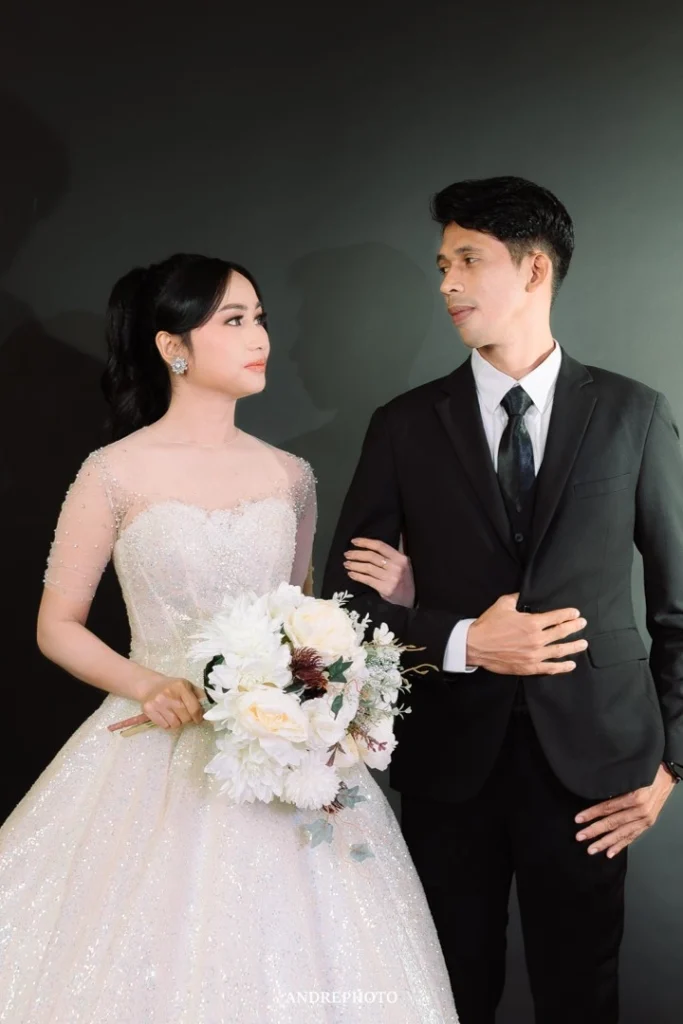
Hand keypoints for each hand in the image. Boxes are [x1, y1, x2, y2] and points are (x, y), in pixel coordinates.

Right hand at [139, 676, 204, 729]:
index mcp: (181, 686)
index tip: (199, 718)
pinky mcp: (149, 710)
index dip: (199, 717)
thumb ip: (199, 696)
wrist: (150, 685)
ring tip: (175, 714)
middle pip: (185, 718)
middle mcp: (169, 694)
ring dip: (178, 722)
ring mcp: (158, 703)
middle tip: (185, 714)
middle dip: (188, 719)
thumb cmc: (173, 687)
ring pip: (175, 724)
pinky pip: (165, 726)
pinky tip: (166, 716)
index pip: (194, 708)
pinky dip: (168, 724)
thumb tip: (211, 708)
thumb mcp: (187, 686)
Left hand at [343, 537, 414, 606]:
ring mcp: (391, 578)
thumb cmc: (404, 580)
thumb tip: (368, 546)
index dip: (365, 542)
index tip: (354, 541)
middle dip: (356, 554)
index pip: (380, 546)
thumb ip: (390, 556)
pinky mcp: (386, 589)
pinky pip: (367, 580)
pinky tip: (351, 574)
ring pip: (368, 568)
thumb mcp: (402, 565)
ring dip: (354, 565)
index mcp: (401, 558)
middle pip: (371, 556)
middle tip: (347, 554)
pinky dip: (357, 576)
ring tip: (346, 564)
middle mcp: (396, 567)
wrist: (411, 600)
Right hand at [466, 593, 587, 674]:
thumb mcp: (503, 604)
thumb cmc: (489, 624)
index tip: (576, 613)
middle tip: (583, 624)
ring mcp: (534, 655)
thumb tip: (524, 595)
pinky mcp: (529, 667)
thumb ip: (517, 598)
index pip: (556, 617)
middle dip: (574, 627)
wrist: (475, 645)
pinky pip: (550, 668)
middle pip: (561, 632)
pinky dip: (562, 667)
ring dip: (574, 647)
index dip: (568, 614)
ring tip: (583, 643)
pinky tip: (571, 665)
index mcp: (532, 622)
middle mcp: (537, 639)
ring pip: (560, 650)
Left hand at [575, 765, 675, 857]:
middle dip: (594, 831)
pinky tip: (609, 853)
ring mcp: (645, 820)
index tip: (578, 819)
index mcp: (635, 797)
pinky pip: (632, 837)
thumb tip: (594, 793)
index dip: (592, 814)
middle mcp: (640, 811)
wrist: (667, 777)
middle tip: (580, 837)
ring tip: (591, 849)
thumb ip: (615, 786)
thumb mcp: (630, 776)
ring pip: (621, 833)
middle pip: (613, 823)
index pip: (608, 807)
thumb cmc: (647, 773)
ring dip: (605, 842)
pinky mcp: (647, 824)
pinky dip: (620, 845)